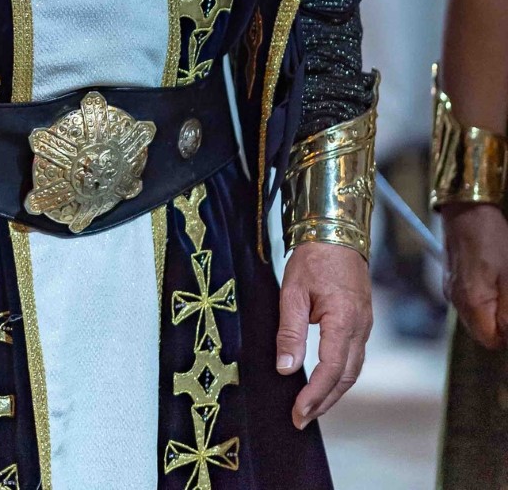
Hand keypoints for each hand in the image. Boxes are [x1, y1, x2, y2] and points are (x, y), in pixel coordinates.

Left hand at [276, 241, 371, 429]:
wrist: (337, 232)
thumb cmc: (313, 257)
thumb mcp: (292, 291)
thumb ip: (290, 331)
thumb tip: (286, 368)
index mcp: (344, 320)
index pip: (331, 369)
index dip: (315, 395)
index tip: (298, 413)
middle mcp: (361, 327)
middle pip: (346, 377)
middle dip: (324, 401)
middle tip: (301, 419)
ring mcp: (365, 325)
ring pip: (353, 369)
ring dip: (333, 392)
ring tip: (310, 407)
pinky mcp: (362, 321)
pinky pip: (354, 356)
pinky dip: (340, 375)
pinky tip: (324, 381)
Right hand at [442, 203, 507, 348]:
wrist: (467, 208)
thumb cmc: (491, 238)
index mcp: (470, 303)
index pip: (492, 341)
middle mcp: (456, 301)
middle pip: (484, 331)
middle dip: (502, 322)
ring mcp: (452, 290)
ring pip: (478, 317)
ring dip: (495, 310)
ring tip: (504, 284)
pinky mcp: (452, 279)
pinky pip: (471, 301)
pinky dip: (485, 298)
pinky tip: (494, 278)